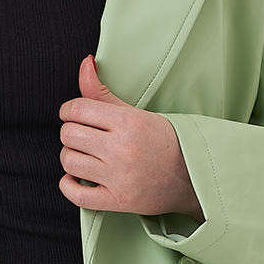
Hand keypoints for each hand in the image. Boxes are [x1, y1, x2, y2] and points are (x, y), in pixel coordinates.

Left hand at [58, 55, 203, 220]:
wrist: (195, 178)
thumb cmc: (166, 142)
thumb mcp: (138, 113)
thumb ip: (103, 92)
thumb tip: (85, 62)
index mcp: (128, 122)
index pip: (77, 109)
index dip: (68, 110)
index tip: (73, 115)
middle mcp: (122, 148)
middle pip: (69, 135)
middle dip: (70, 133)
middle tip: (82, 136)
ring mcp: (119, 177)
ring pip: (69, 162)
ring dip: (71, 157)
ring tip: (84, 155)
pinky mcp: (118, 201)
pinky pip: (76, 195)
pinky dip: (68, 185)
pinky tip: (76, 178)